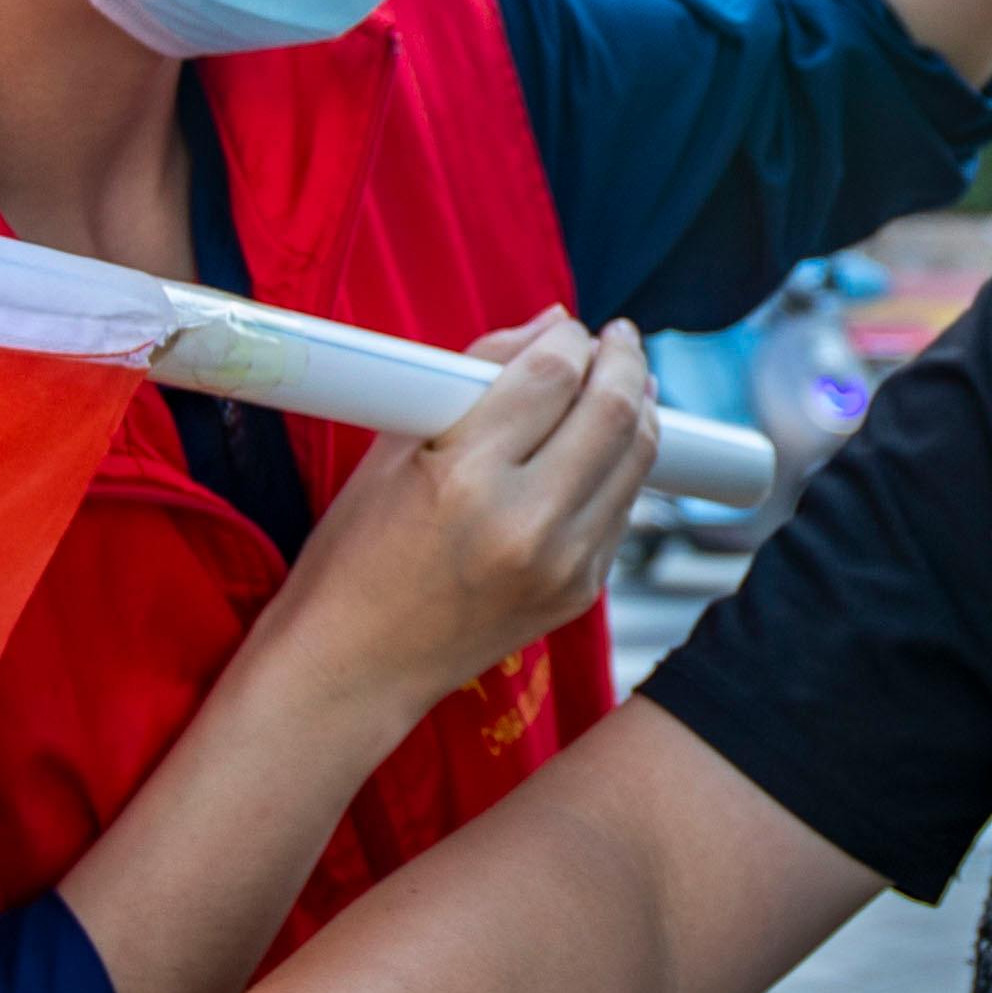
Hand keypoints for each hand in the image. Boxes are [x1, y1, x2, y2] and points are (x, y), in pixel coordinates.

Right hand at [258, 317, 658, 720]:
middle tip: (618, 342)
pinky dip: (620, 468)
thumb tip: (548, 324)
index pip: (553, 374)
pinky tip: (602, 448)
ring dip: (639, 410)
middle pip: (614, 412)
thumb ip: (475, 377)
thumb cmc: (355, 555)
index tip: (567, 327)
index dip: (570, 337)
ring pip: (636, 460)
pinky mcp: (579, 595)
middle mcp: (525, 524)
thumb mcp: (393, 451)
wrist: (352, 668)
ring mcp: (561, 567)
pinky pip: (622, 510)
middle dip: (624, 361)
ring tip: (624, 384)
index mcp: (464, 478)